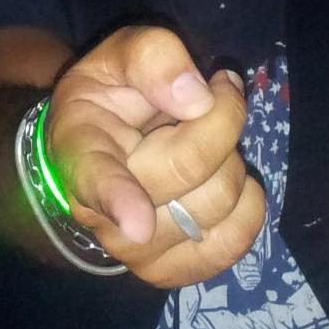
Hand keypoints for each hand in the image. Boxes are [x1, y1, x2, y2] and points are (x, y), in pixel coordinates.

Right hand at [47, 26, 266, 286]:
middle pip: (189, 168)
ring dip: (232, 161)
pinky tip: (226, 181)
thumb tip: (198, 97)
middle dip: (220, 120)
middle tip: (212, 97)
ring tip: (208, 144)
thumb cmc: (108, 100)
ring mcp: (135, 250)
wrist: (95, 151)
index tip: (138, 223)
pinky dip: (247, 208)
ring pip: (218, 202)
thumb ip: (151, 57)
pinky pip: (233, 245)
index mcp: (81, 151)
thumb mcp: (117, 56)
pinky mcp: (169, 271)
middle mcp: (100, 213)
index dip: (119, 200)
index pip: (98, 179)